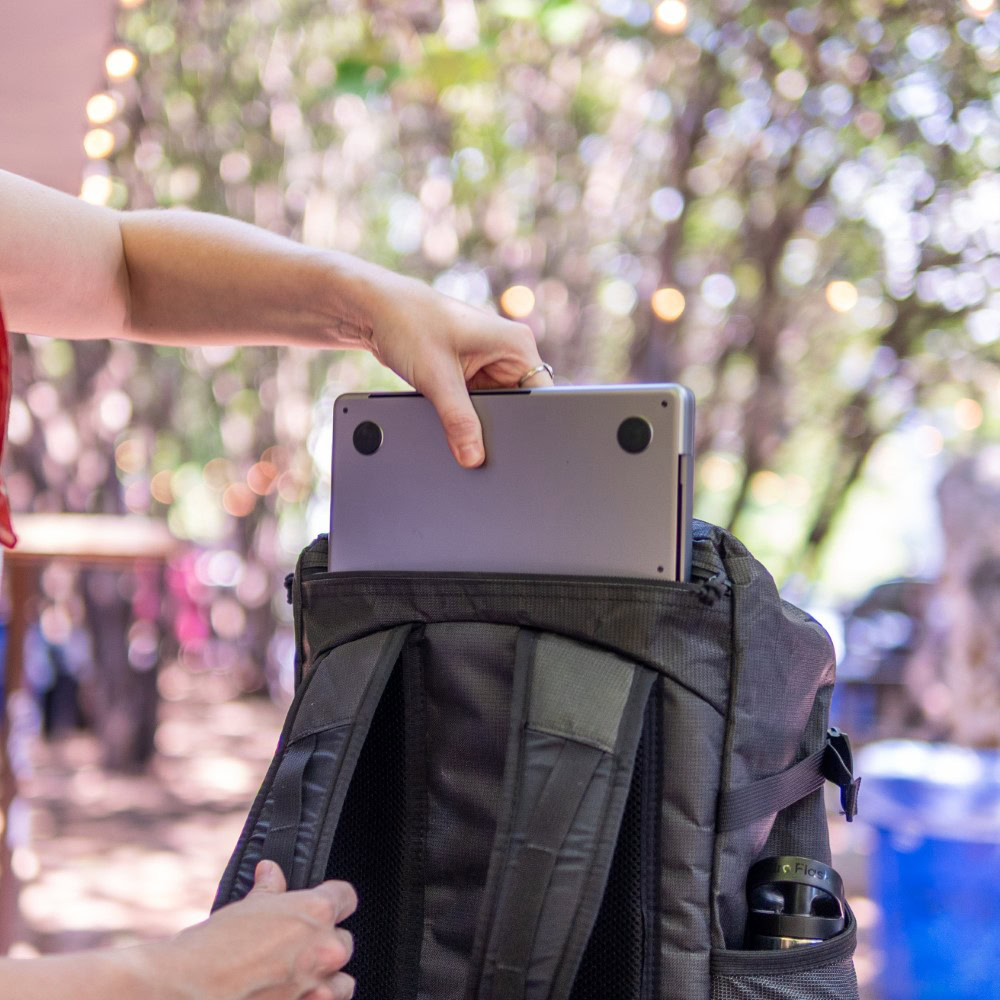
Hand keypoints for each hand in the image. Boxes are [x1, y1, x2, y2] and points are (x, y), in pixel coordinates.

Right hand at [141, 861, 356, 999]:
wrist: (189, 989)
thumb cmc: (216, 944)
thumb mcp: (247, 907)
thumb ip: (270, 888)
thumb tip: (272, 870)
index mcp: (317, 912)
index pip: (347, 897)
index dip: (333, 899)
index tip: (323, 905)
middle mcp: (325, 947)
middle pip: (345, 942)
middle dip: (323, 944)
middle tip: (295, 948)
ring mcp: (318, 985)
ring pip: (344, 982)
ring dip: (328, 980)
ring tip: (303, 979)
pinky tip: (296, 998)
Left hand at [359, 269, 553, 466]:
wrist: (376, 312)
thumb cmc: (408, 323)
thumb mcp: (437, 377)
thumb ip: (458, 421)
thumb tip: (473, 457)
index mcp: (516, 345)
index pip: (540, 395)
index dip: (530, 424)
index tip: (513, 446)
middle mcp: (507, 355)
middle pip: (518, 408)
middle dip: (498, 426)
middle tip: (476, 439)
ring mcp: (489, 367)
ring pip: (495, 411)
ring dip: (476, 420)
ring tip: (455, 415)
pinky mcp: (470, 377)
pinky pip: (475, 407)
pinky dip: (463, 416)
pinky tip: (448, 415)